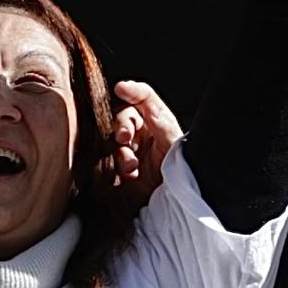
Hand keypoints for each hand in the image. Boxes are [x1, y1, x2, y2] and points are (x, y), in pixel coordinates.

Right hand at [100, 76, 183, 197]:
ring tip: (134, 167)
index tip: (121, 90)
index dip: (129, 95)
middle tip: (124, 139)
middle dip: (121, 130)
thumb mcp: (169, 134)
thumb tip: (128, 88)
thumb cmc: (180, 165)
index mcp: (152, 122)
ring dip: (121, 155)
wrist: (177, 199)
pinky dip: (115, 171)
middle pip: (119, 121)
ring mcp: (128, 153)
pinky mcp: (119, 172)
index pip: (136, 103)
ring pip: (111, 144)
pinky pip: (106, 165)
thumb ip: (153, 111)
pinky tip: (130, 177)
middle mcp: (139, 135)